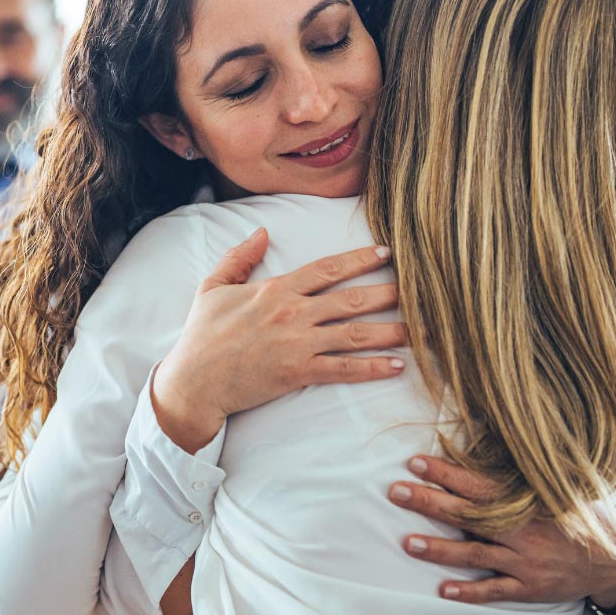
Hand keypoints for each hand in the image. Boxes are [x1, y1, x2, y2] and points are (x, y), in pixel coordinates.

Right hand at [152, 229, 407, 451]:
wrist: (193, 382)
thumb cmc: (201, 336)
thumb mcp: (212, 287)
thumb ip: (239, 258)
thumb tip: (262, 232)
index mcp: (274, 290)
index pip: (326, 269)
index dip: (359, 260)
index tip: (386, 253)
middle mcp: (292, 313)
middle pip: (351, 299)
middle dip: (389, 293)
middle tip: (421, 289)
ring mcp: (297, 344)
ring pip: (355, 333)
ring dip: (392, 330)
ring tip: (422, 329)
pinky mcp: (298, 373)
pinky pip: (344, 369)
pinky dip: (373, 368)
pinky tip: (397, 365)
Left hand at [389, 454, 615, 606]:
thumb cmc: (581, 514)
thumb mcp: (559, 486)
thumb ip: (523, 473)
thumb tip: (488, 434)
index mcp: (528, 501)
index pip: (479, 484)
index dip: (446, 473)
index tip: (415, 462)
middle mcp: (524, 531)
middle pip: (468, 516)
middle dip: (430, 503)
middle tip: (396, 492)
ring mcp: (526, 562)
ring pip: (475, 555)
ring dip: (439, 549)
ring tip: (407, 543)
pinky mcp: (531, 588)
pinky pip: (496, 591)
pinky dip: (470, 591)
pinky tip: (443, 590)